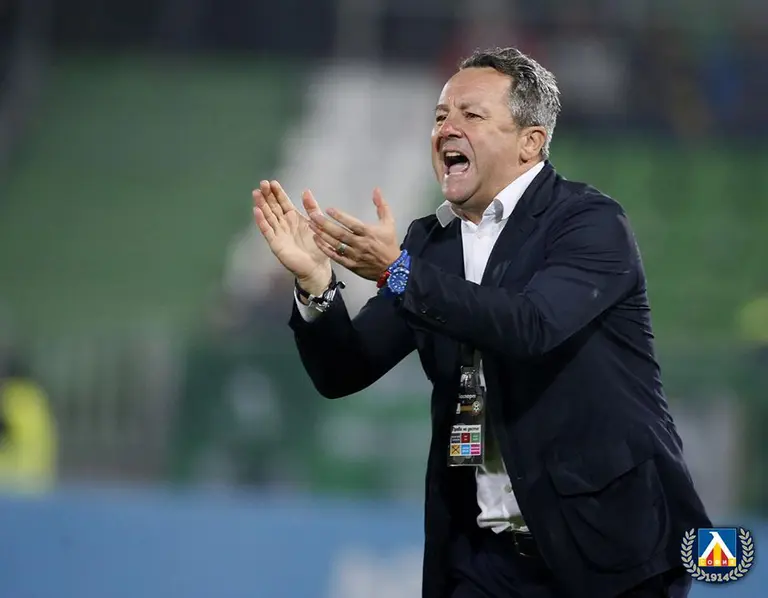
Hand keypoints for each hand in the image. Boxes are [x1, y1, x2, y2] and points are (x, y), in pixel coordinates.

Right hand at [252, 180, 331, 294]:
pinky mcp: (276, 244)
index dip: (277, 193)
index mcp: (293, 218)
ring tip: (256, 193)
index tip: (272, 182)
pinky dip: (262, 222)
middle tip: (262, 183)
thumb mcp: (317, 223)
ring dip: (262, 205)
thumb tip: (305, 191)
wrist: (316, 266)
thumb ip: (311, 208)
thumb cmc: (317, 246)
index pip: (283, 202)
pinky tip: (256, 211)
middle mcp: (284, 224)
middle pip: (273, 207)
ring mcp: (278, 233)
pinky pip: (267, 231)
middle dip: (268, 196)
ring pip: (268, 216)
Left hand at [308, 188, 401, 280]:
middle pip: (340, 234)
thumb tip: (377, 190)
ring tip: (312, 225)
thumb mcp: (389, 223)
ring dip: (322, 235)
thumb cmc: (389, 244)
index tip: (329, 210)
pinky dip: (325, 249)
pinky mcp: (351, 265)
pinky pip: (335, 256)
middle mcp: (360, 244)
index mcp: (369, 233)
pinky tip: (317, 240)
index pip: (352, 224)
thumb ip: (382, 205)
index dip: (340, 217)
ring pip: (335, 244)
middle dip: (325, 225)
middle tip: (313, 216)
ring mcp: (355, 255)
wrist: (393, 269)